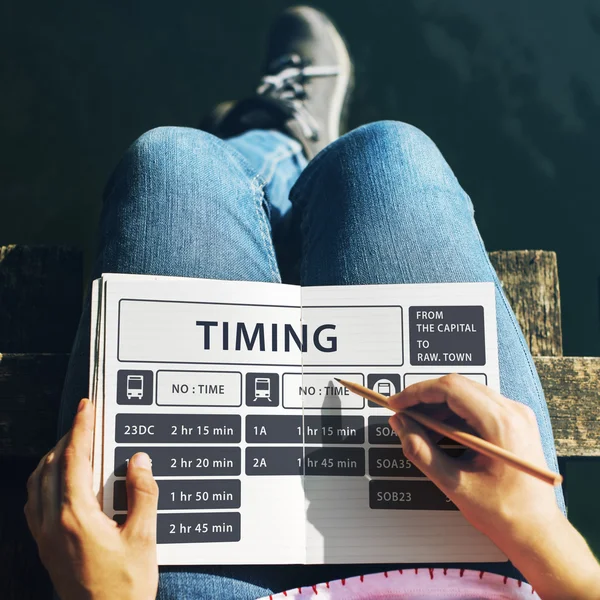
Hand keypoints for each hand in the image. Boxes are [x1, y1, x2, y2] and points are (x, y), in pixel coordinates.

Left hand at [24, 398, 158, 599]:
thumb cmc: (125, 587)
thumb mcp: (143, 539)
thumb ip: (142, 495)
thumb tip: (139, 460)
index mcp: (76, 517)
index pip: (74, 461)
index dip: (81, 429)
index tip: (87, 407)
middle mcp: (53, 523)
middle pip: (52, 466)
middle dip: (69, 437)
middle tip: (86, 419)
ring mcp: (44, 536)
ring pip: (38, 482)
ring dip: (54, 457)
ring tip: (75, 443)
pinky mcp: (44, 547)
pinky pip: (34, 502)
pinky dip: (44, 480)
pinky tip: (59, 480)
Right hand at [387, 374, 599, 599]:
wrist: (537, 531)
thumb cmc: (503, 513)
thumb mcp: (453, 483)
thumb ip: (421, 450)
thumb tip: (400, 424)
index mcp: (501, 424)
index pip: (451, 388)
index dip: (418, 392)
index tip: (397, 403)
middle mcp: (512, 412)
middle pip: (458, 386)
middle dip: (425, 398)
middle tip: (403, 415)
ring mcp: (516, 415)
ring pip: (467, 394)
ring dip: (439, 407)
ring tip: (419, 428)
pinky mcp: (515, 422)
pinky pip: (478, 405)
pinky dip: (454, 415)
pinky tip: (440, 433)